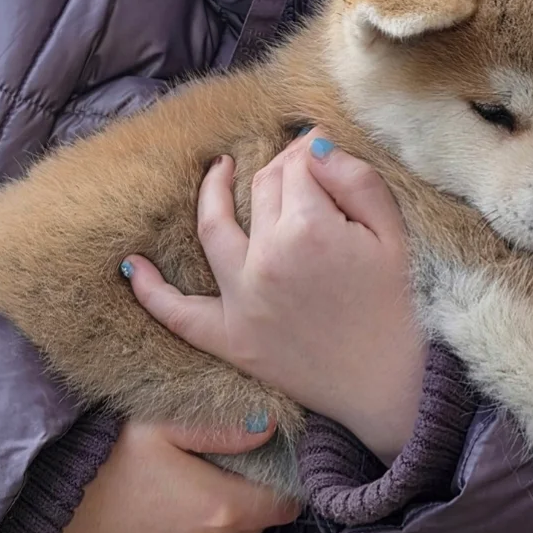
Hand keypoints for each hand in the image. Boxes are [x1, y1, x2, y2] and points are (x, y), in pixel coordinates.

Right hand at [42, 420, 298, 532]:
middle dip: (242, 508)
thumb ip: (223, 429)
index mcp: (221, 509)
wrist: (36, 499)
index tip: (271, 477)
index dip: (281, 491)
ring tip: (177, 500)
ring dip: (209, 532)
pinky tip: (152, 526)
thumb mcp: (164, 425)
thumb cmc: (103, 451)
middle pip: (249, 530)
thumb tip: (270, 429)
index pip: (281, 508)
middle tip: (214, 479)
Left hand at [123, 130, 426, 458]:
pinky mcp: (231, 339)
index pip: (298, 168)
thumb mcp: (395, 236)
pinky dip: (150, 290)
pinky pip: (178, 313)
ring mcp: (241, 300)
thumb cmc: (400, 308)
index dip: (310, 152)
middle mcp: (265, 259)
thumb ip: (356, 180)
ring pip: (214, 229)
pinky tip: (132, 266)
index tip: (322, 151)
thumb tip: (316, 146)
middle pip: (261, 191)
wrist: (390, 386)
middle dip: (280, 170)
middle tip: (301, 168)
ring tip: (217, 173)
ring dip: (211, 195)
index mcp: (309, 229)